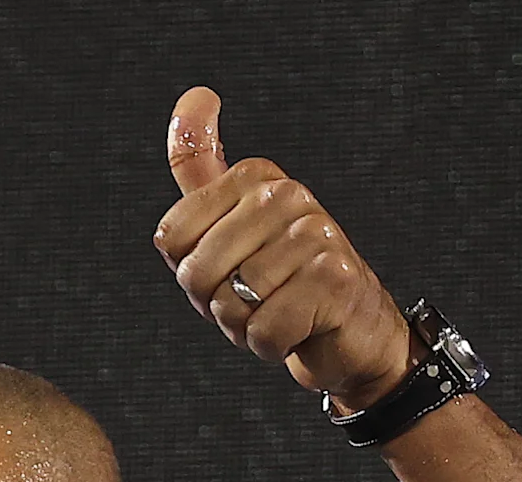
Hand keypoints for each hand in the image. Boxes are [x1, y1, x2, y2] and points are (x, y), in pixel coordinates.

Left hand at [154, 88, 414, 414]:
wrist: (350, 328)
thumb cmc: (281, 279)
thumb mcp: (230, 218)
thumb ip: (201, 165)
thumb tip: (193, 96)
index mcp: (255, 178)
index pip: (171, 238)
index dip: (190, 272)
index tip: (230, 269)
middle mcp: (287, 195)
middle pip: (195, 274)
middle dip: (216, 305)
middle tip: (257, 299)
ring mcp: (315, 234)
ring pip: (230, 305)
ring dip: (245, 327)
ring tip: (279, 310)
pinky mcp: (334, 279)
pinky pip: (265, 330)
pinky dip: (271, 345)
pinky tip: (298, 329)